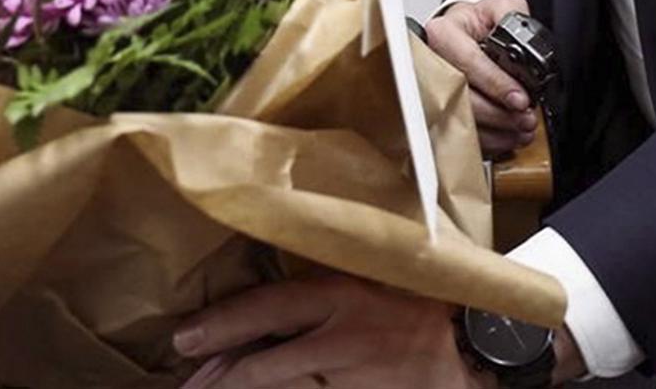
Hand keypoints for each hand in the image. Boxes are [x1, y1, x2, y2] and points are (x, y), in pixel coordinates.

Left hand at [174, 276, 490, 388]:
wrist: (472, 345)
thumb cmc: (416, 302)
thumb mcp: (368, 277)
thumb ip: (322, 282)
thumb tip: (263, 301)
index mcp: (342, 291)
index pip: (266, 307)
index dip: (221, 324)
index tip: (183, 338)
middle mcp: (342, 334)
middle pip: (262, 361)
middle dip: (218, 375)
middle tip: (184, 383)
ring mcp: (350, 374)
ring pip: (278, 386)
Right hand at [423, 0, 536, 154]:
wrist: (469, 33)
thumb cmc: (480, 21)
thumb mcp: (500, 5)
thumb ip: (512, 13)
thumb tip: (521, 33)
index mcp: (443, 33)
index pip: (467, 62)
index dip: (495, 83)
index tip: (519, 98)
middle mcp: (433, 61)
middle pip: (461, 96)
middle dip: (498, 113)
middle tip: (525, 118)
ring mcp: (434, 88)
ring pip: (459, 118)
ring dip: (496, 131)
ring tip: (522, 129)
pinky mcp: (441, 108)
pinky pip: (460, 132)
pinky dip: (488, 141)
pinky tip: (508, 138)